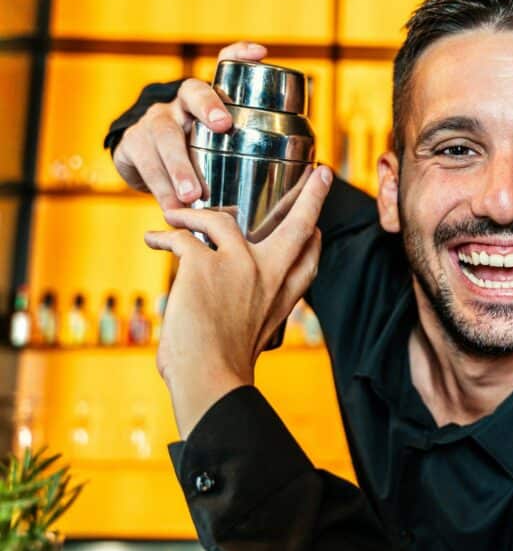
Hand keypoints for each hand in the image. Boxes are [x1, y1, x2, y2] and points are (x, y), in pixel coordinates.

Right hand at [113, 41, 268, 211]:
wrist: (142, 164)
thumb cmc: (197, 155)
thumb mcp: (225, 149)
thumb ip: (259, 151)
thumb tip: (313, 172)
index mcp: (209, 99)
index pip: (224, 65)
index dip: (240, 54)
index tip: (261, 54)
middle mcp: (180, 103)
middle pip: (192, 93)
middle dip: (209, 107)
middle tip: (223, 126)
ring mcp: (152, 122)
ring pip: (165, 136)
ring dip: (179, 166)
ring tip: (192, 193)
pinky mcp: (130, 145)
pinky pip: (144, 164)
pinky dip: (159, 189)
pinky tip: (171, 208)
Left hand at [144, 166, 332, 437]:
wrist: (209, 377)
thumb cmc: (224, 366)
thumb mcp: (252, 336)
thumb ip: (250, 311)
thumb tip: (228, 305)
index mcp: (281, 297)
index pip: (309, 259)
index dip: (314, 237)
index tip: (317, 223)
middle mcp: (268, 276)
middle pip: (298, 224)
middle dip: (312, 196)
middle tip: (319, 173)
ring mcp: (238, 265)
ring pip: (222, 219)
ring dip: (193, 214)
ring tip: (174, 215)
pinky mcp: (204, 264)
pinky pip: (183, 235)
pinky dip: (164, 234)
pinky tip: (154, 238)